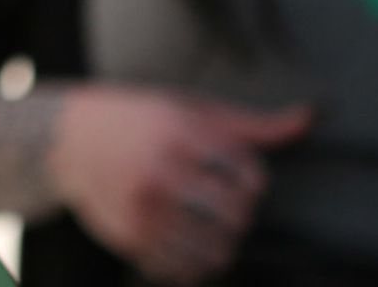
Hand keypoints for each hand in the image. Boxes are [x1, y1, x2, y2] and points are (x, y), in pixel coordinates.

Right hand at [45, 83, 311, 284]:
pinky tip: (184, 239)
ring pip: (215, 250)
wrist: (68, 138)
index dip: (252, 181)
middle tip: (221, 202)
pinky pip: (184, 269)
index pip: (249, 175)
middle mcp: (163, 171)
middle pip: (236, 217)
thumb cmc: (138, 118)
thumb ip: (251, 123)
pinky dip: (193, 262)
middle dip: (237, 213)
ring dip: (220, 242)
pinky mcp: (131, 236)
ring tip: (205, 223)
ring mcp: (145, 208)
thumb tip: (308, 117)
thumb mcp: (191, 108)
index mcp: (182, 134)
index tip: (236, 175)